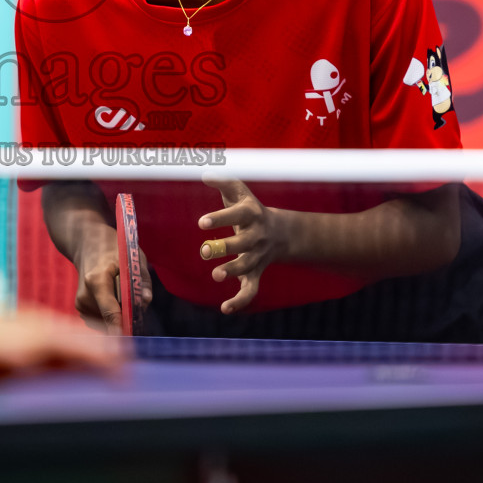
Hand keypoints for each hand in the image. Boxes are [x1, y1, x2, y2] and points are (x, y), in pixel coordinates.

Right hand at [72, 221, 151, 333]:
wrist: (85, 242)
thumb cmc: (112, 247)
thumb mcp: (131, 256)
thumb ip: (140, 279)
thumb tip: (145, 302)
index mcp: (97, 281)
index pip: (111, 313)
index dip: (123, 330)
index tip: (132, 346)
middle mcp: (85, 296)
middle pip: (112, 321)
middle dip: (127, 320)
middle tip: (138, 309)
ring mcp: (80, 304)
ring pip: (107, 323)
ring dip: (120, 317)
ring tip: (120, 294)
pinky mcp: (80, 308)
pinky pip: (102, 320)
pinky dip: (111, 315)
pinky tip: (112, 298)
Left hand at [198, 174, 288, 313]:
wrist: (280, 232)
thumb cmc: (250, 208)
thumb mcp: (240, 192)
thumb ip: (223, 181)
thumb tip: (204, 173)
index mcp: (252, 214)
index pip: (238, 214)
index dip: (221, 218)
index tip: (202, 222)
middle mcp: (257, 236)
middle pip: (244, 244)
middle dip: (225, 248)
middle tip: (204, 250)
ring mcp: (258, 256)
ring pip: (247, 266)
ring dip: (232, 271)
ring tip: (215, 275)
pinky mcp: (255, 273)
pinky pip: (251, 290)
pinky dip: (240, 301)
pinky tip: (224, 308)